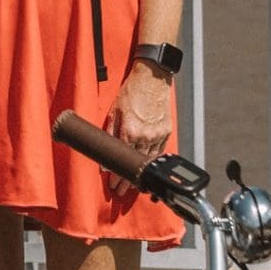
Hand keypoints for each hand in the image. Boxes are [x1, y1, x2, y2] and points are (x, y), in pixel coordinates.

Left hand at [104, 64, 173, 201]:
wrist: (152, 78)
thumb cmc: (131, 92)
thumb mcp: (113, 111)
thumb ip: (108, 134)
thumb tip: (104, 155)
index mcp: (130, 131)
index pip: (122, 161)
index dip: (117, 176)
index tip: (113, 186)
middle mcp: (145, 136)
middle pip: (136, 166)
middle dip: (128, 181)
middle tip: (121, 191)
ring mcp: (158, 135)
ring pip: (149, 162)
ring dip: (142, 174)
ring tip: (134, 185)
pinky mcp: (166, 131)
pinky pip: (160, 152)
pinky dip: (153, 161)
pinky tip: (147, 168)